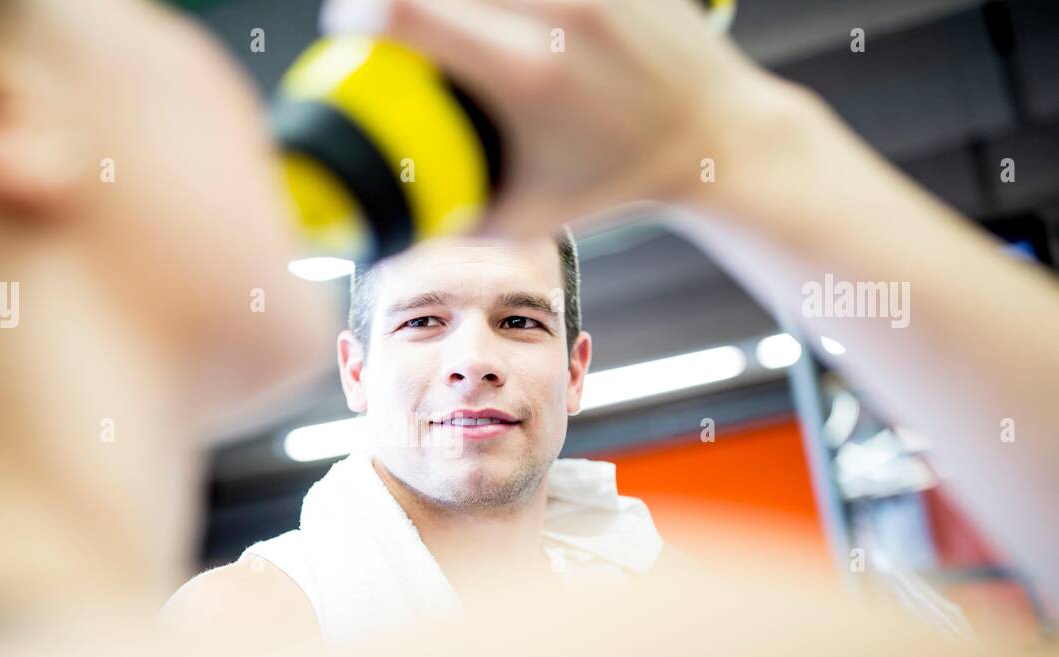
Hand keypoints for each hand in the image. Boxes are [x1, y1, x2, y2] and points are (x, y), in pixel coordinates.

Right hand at [320, 0, 778, 235]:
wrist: (715, 136)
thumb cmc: (616, 186)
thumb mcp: (532, 217)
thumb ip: (455, 222)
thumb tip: (380, 228)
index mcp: (528, 74)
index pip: (411, 10)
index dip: (361, 14)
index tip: (348, 28)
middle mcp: (558, 12)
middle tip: (396, 24)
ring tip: (447, 21)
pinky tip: (495, 13)